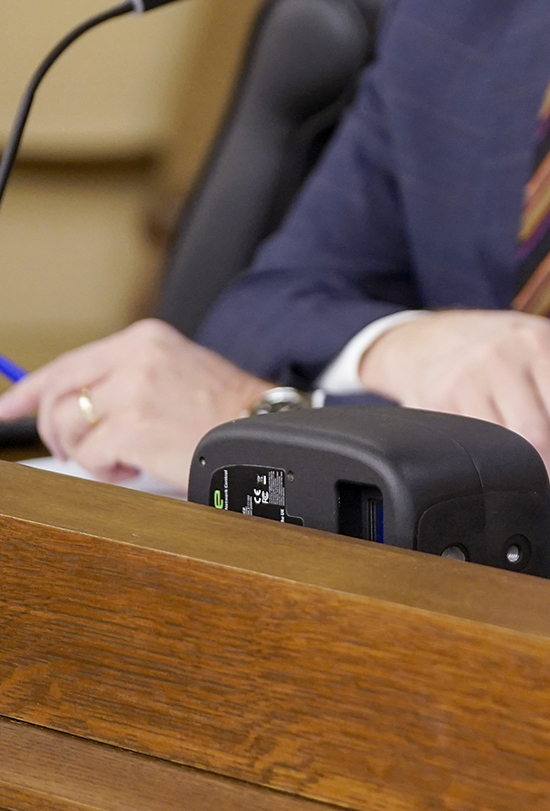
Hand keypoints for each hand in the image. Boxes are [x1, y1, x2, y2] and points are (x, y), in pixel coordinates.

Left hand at [0, 319, 266, 485]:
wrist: (264, 433)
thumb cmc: (226, 414)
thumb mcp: (177, 374)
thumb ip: (126, 379)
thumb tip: (71, 406)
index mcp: (145, 340)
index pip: (69, 363)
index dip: (29, 390)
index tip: (8, 409)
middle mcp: (135, 357)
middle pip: (58, 396)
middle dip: (55, 433)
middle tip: (74, 453)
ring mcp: (132, 390)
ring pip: (69, 428)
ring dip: (87, 453)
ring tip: (122, 459)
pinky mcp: (133, 426)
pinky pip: (91, 456)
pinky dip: (107, 470)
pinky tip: (137, 466)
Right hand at [360, 311, 549, 502]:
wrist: (428, 337)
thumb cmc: (500, 346)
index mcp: (540, 343)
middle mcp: (502, 358)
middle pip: (538, 436)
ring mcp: (465, 379)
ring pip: (503, 446)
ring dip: (525, 477)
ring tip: (537, 484)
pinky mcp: (436, 401)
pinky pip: (471, 448)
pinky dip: (491, 469)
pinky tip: (501, 473)